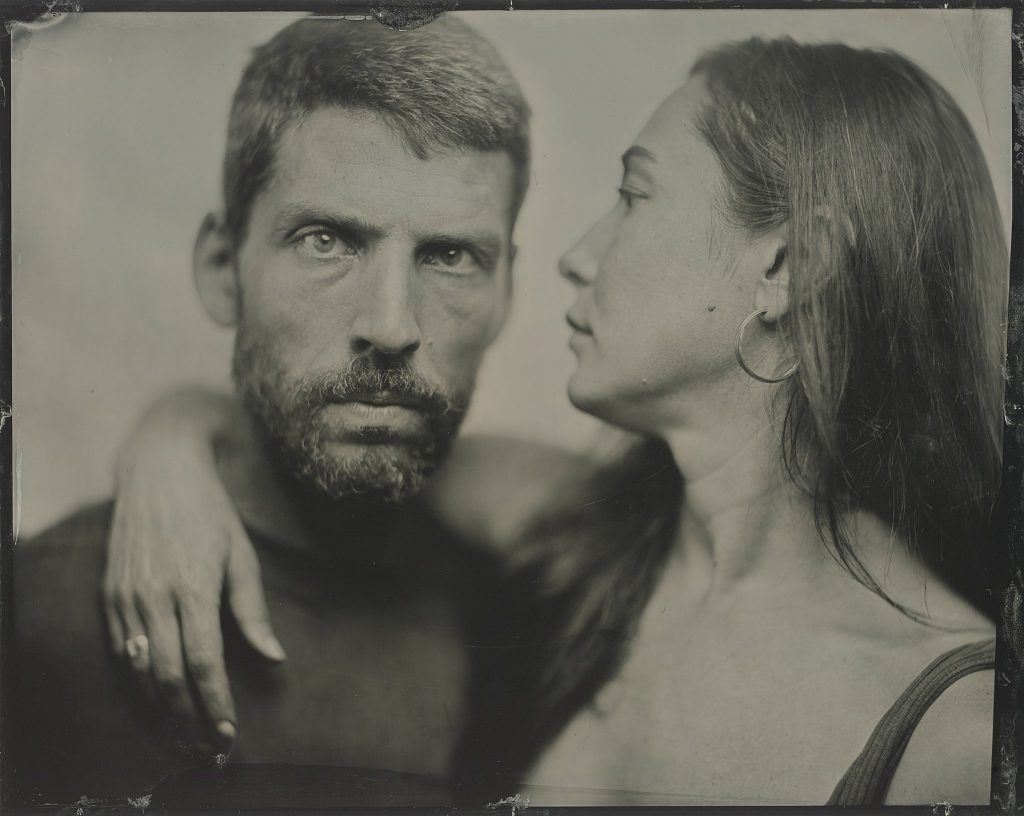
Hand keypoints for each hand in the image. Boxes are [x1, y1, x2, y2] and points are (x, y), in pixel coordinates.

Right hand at [102, 390, 284, 753]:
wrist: (158, 471)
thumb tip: (274, 657)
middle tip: (208, 745)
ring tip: (185, 732)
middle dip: (189, 718)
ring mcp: (126, 597)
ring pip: (139, 670)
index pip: (205, 663)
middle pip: (168, 677)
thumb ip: (254, 611)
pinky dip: (139, 680)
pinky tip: (157, 696)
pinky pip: (121, 650)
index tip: (230, 732)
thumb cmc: (210, 511)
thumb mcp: (242, 554)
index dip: (216, 704)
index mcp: (194, 588)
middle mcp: (154, 597)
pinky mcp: (109, 594)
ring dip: (162, 708)